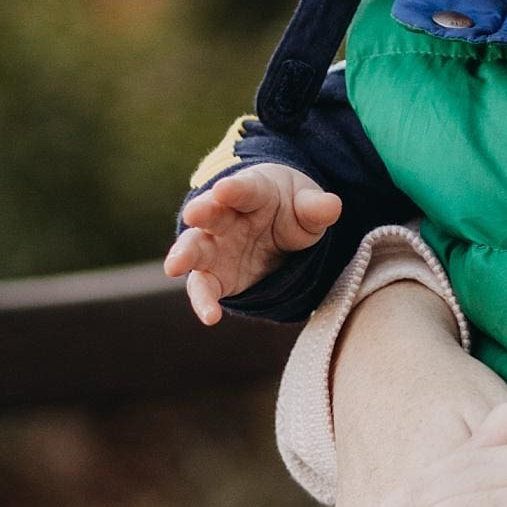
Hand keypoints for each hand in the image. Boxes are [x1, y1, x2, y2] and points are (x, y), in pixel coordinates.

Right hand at [165, 163, 340, 327]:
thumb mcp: (306, 204)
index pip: (243, 189)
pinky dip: (203, 301)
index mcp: (251, 192)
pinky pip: (205, 287)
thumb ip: (316, 208)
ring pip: (195, 248)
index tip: (224, 189)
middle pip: (210, 213)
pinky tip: (210, 316)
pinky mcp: (215, 275)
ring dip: (184, 255)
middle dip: (202, 212)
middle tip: (195, 213)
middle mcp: (226, 217)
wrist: (276, 225)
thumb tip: (332, 205)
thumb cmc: (289, 208)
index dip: (235, 189)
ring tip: (174, 266)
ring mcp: (216, 246)